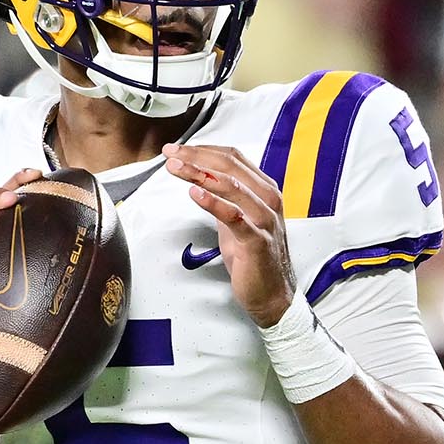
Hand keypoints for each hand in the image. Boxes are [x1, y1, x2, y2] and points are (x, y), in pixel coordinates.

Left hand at [164, 143, 293, 326]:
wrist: (273, 295)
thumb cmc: (256, 258)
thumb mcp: (238, 220)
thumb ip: (225, 198)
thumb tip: (201, 179)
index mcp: (264, 190)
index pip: (232, 157)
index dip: (202, 149)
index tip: (177, 149)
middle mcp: (268, 200)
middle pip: (229, 166)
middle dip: (196, 156)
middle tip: (171, 153)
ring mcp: (265, 219)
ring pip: (231, 186)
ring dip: (199, 173)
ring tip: (176, 168)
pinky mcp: (258, 241)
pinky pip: (235, 217)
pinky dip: (213, 203)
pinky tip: (195, 194)